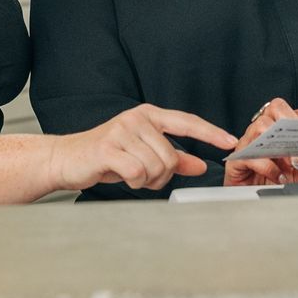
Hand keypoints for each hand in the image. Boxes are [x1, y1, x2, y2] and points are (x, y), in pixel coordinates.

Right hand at [50, 103, 236, 192]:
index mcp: (149, 116)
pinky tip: (122, 176)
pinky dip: (133, 182)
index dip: (210, 133)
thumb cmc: (106, 155)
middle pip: (171, 156)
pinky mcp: (109, 148)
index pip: (187, 122)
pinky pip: (137, 172)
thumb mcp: (143, 153)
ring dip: (146, 180)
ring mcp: (122, 131)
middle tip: (143, 175)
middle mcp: (137, 119)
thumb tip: (200, 164)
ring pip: (156, 166)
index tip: (230, 142)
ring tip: (130, 174)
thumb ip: (174, 158)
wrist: (67, 159)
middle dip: (161, 175)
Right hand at [224, 96, 297, 186]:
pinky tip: (278, 177)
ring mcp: (249, 142)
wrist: (251, 200)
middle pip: (275, 107)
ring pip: (260, 125)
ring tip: (292, 163)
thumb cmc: (273, 182)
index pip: (294, 112)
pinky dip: (268, 166)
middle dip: (291, 121)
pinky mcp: (237, 158)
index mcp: (280, 129)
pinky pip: (251, 154)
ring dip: (279, 144)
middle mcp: (264, 130)